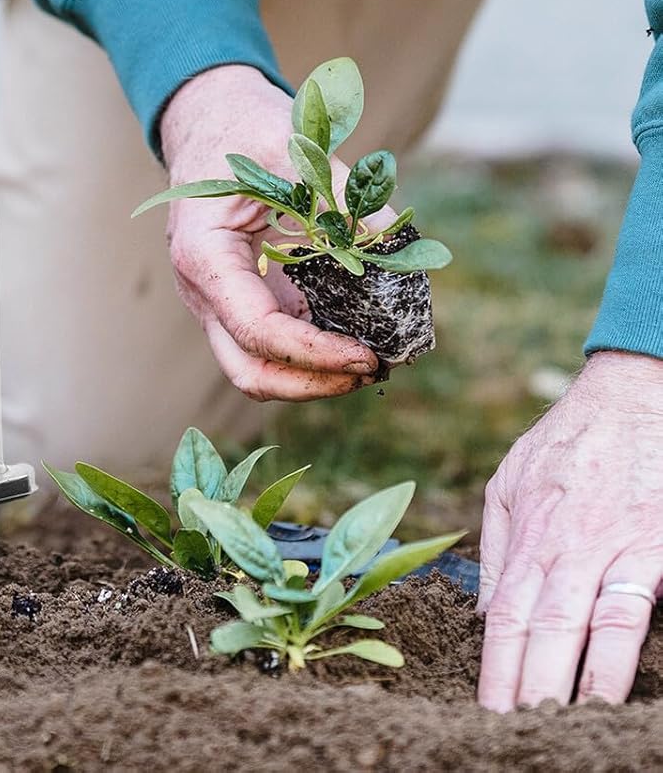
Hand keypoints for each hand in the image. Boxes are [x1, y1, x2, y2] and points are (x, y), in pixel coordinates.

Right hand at [157, 64, 380, 400]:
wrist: (210, 119)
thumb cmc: (245, 128)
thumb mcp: (297, 151)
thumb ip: (345, 198)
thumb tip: (399, 247)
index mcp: (204, 253)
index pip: (255, 329)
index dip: (315, 353)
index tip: (369, 354)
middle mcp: (202, 287)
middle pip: (248, 369)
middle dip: (313, 383)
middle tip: (374, 368)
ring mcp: (218, 298)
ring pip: (257, 367)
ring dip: (314, 377)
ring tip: (373, 360)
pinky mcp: (240, 297)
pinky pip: (273, 344)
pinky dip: (313, 354)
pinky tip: (356, 337)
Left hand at [478, 350, 662, 709]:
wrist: (631, 394)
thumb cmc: (568, 441)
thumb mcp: (510, 481)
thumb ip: (497, 549)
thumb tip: (486, 616)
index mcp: (528, 534)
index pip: (505, 617)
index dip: (496, 669)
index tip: (486, 714)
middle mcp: (566, 545)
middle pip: (543, 630)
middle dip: (529, 689)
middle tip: (513, 736)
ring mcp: (615, 546)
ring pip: (593, 626)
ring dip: (581, 682)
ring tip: (563, 729)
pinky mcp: (656, 545)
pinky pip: (640, 605)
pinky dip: (630, 648)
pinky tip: (622, 687)